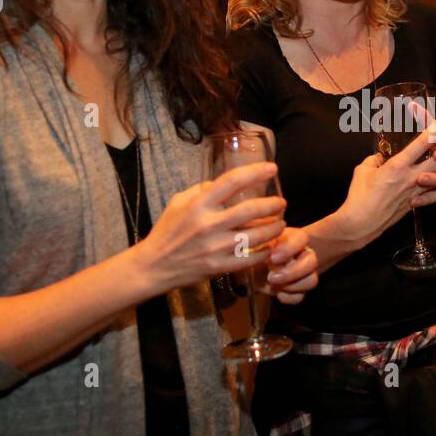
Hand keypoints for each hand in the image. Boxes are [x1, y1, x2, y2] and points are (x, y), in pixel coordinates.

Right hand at [133, 162, 285, 293]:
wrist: (154, 266)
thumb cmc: (167, 231)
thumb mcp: (178, 202)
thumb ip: (201, 190)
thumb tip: (225, 183)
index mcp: (199, 204)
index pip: (232, 181)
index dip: (256, 172)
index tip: (272, 168)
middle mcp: (208, 224)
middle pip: (251, 210)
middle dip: (272, 204)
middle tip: (281, 202)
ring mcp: (215, 247)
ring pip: (256, 236)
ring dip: (274, 228)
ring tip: (280, 223)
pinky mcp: (219, 266)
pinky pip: (250, 258)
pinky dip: (265, 252)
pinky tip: (270, 246)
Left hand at [260, 226, 318, 304]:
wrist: (259, 265)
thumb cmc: (260, 250)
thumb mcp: (257, 244)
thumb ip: (257, 247)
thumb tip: (252, 252)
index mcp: (295, 239)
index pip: (301, 239)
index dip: (289, 250)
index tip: (273, 258)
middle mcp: (304, 254)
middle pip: (311, 262)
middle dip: (291, 272)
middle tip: (272, 277)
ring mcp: (305, 273)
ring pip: (311, 280)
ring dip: (292, 286)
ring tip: (274, 285)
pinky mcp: (300, 289)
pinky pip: (300, 296)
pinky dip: (288, 297)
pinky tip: (277, 292)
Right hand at [336, 126, 435, 240]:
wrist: (361, 224)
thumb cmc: (359, 196)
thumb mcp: (362, 171)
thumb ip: (373, 161)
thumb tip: (379, 158)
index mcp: (396, 167)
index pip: (419, 146)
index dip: (431, 132)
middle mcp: (410, 179)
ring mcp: (415, 193)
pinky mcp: (415, 204)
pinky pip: (434, 194)